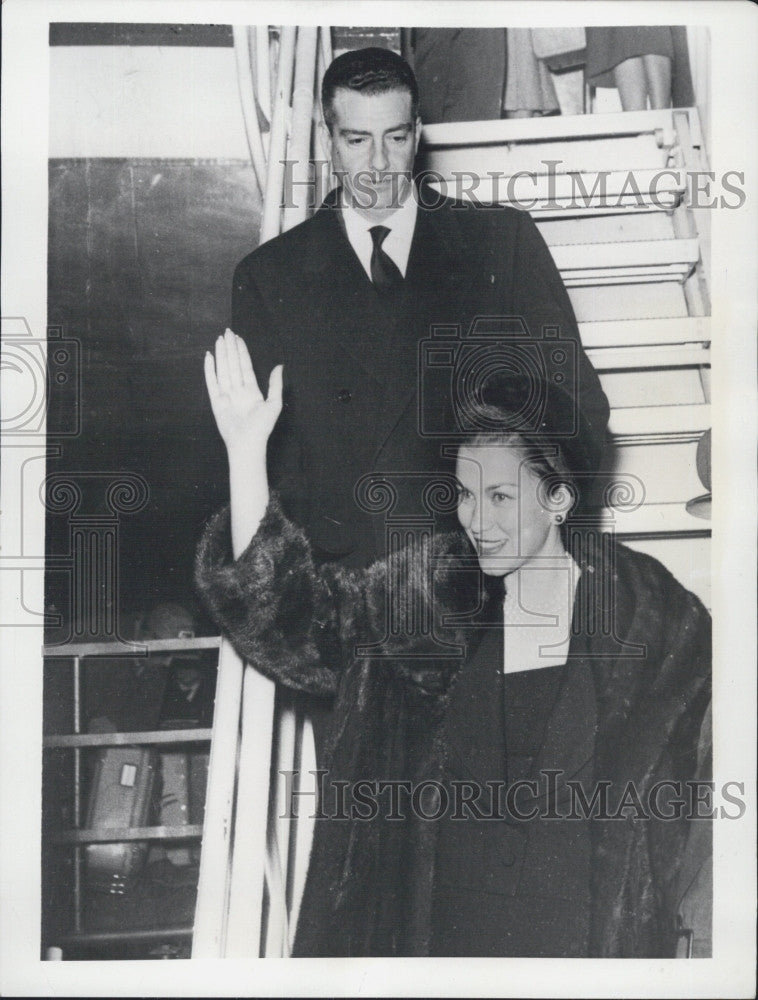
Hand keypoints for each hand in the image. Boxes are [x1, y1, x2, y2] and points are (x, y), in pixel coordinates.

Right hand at [204, 330, 282, 455]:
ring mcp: (226, 394)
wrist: (247, 442)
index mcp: (251, 390)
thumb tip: (280, 366)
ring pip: (223, 369)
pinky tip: (208, 356)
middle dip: (230, 348)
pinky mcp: (215, 400)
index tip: (239, 338)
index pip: (245, 366)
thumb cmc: (262, 427)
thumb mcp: (274, 404)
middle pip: (233, 364)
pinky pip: (211, 381)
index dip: (242, 351)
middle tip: (227, 332)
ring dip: (221, 354)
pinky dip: (209, 369)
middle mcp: (238, 390)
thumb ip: (275, 384)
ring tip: (219, 339)